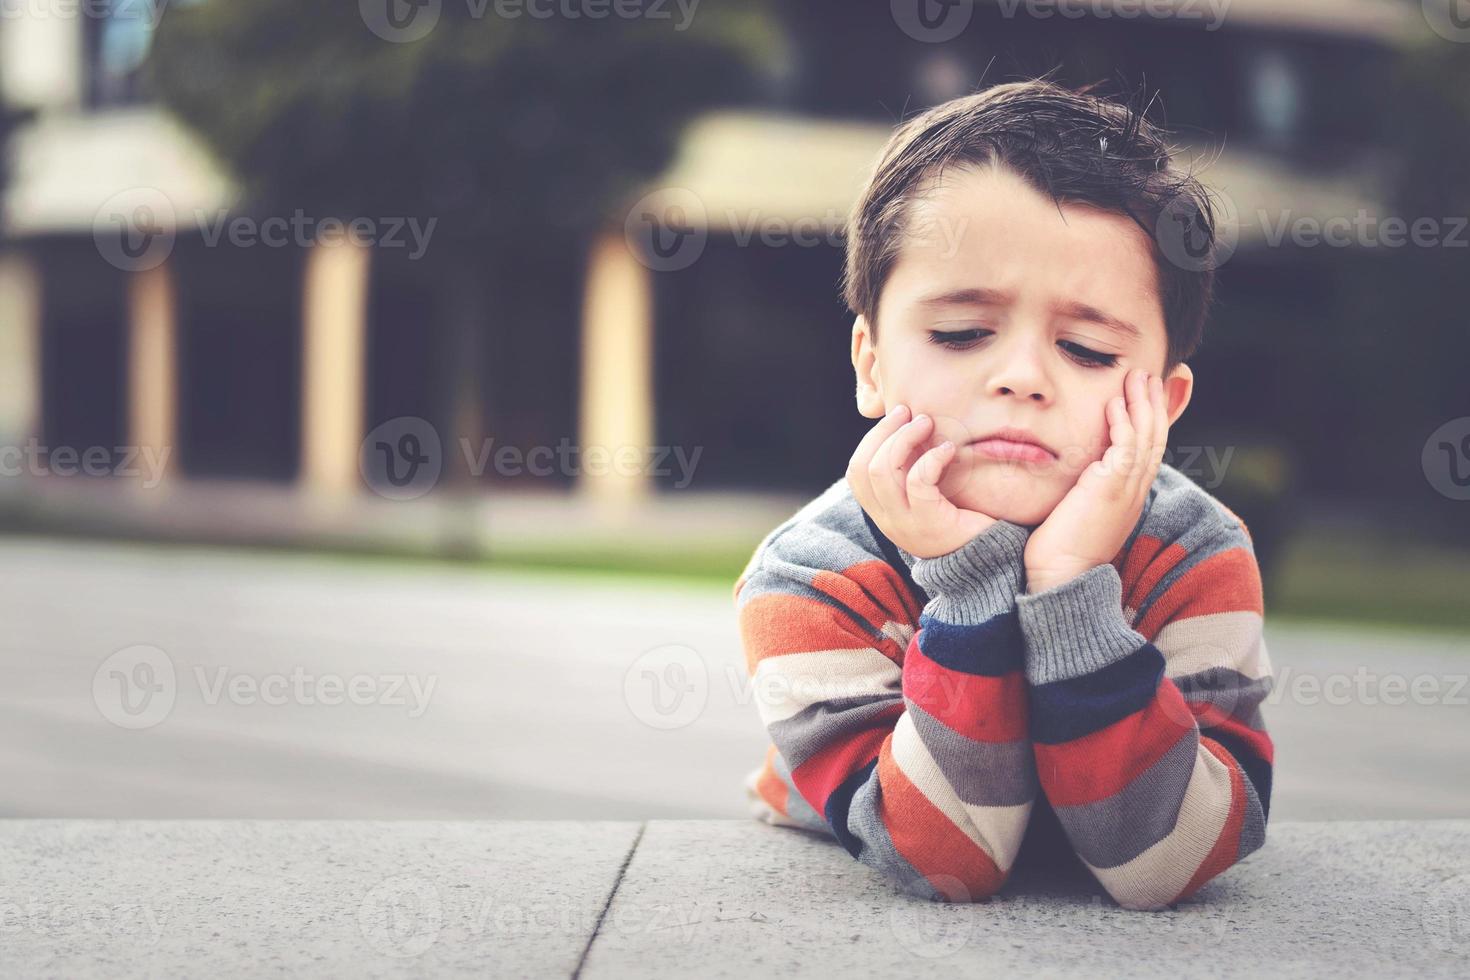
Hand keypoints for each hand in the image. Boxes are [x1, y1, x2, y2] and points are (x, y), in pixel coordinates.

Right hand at [846, 404, 998, 559]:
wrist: (991, 560)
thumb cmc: (963, 521)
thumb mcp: (930, 497)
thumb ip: (914, 474)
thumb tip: (909, 427)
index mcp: (883, 512)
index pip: (855, 472)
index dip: (872, 439)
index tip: (898, 417)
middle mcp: (888, 520)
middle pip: (864, 467)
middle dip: (885, 432)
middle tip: (911, 414)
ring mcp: (906, 524)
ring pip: (883, 471)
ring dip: (904, 438)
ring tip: (928, 423)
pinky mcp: (931, 524)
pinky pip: (918, 482)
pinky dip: (931, 458)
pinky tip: (949, 449)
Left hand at [1024, 368, 1168, 592]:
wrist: (1060, 577)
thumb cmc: (1060, 550)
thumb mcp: (1080, 512)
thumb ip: (1085, 491)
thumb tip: (1077, 475)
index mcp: (1130, 497)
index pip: (1149, 450)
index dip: (1151, 421)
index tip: (1146, 396)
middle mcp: (1135, 491)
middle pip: (1155, 438)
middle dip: (1153, 404)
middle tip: (1149, 376)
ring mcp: (1127, 490)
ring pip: (1145, 437)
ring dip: (1141, 404)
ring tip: (1136, 377)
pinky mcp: (1111, 489)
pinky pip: (1125, 448)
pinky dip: (1122, 423)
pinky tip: (1114, 404)